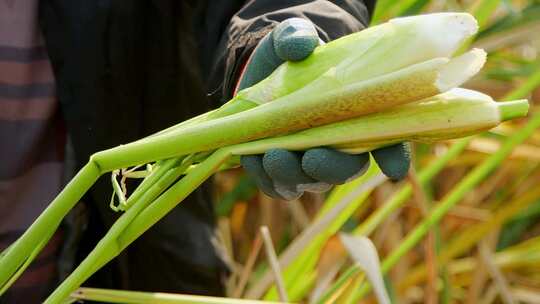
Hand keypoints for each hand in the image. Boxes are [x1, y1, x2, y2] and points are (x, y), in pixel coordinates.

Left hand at [236, 18, 410, 199]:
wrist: (258, 79)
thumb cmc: (289, 61)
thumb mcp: (292, 41)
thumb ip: (297, 37)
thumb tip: (300, 44)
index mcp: (359, 118)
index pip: (388, 143)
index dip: (394, 156)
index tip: (393, 168)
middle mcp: (341, 148)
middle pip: (347, 169)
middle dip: (331, 168)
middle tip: (312, 158)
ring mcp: (311, 165)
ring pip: (311, 181)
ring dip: (294, 174)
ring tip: (274, 156)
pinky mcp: (282, 174)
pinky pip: (279, 186)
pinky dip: (269, 178)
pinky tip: (256, 160)